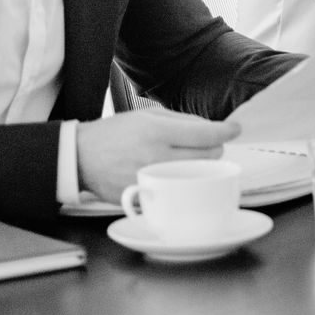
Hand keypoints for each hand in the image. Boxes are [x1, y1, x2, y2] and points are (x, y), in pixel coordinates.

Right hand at [75, 109, 238, 199]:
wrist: (80, 158)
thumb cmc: (115, 134)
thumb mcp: (148, 115)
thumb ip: (183, 120)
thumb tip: (213, 128)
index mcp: (157, 132)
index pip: (206, 135)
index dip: (227, 131)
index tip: (235, 129)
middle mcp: (156, 157)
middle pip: (209, 156)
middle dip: (214, 148)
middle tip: (205, 144)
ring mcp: (152, 181)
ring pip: (199, 175)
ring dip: (202, 166)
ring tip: (188, 159)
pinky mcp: (146, 198)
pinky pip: (179, 191)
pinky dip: (183, 183)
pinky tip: (174, 176)